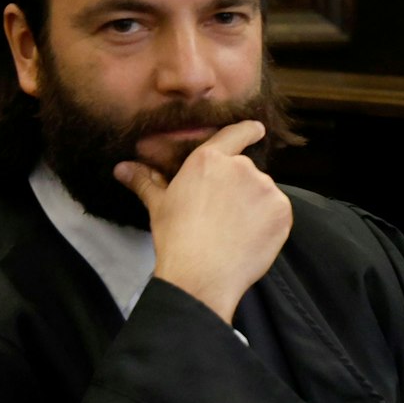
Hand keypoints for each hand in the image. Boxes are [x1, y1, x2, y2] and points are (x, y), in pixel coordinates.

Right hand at [116, 120, 289, 323]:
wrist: (201, 274)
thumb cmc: (176, 237)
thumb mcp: (158, 205)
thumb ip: (146, 181)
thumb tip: (121, 168)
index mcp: (209, 159)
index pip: (235, 134)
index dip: (248, 130)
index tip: (257, 129)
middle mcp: (241, 167)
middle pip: (246, 171)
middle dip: (238, 188)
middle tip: (222, 213)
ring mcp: (265, 188)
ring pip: (263, 192)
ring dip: (254, 204)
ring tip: (234, 229)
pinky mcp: (282, 211)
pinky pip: (278, 211)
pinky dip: (269, 221)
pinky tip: (250, 237)